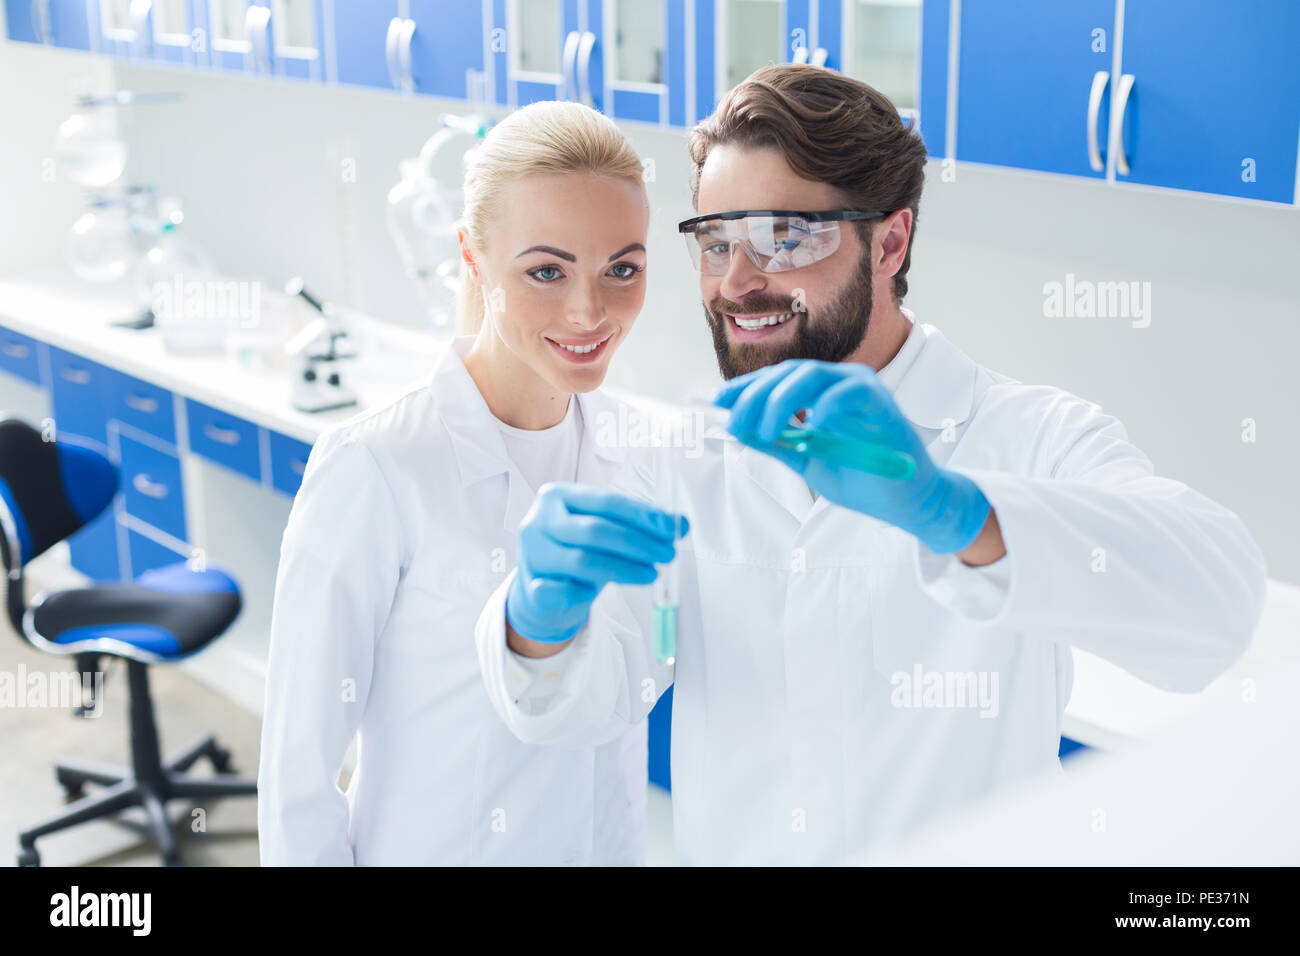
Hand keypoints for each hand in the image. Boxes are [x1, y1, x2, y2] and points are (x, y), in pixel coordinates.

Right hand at [506, 482, 689, 642]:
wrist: (542, 592)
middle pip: (595, 530)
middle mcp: (539, 521)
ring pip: (583, 561)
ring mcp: (531, 554)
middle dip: (638, 543)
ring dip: (624, 569)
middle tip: (667, 555)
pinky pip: (562, 591)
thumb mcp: (606, 533)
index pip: (607, 501)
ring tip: (651, 574)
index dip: (642, 515)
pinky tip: (594, 593)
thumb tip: (680, 524)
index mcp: (557, 496)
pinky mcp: (530, 587)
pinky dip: (582, 592)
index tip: (672, 529)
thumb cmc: (577, 553)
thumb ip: (639, 525)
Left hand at [713, 359, 989, 554]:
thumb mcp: (808, 461)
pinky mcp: (882, 404)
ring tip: (766, 432)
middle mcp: (840, 383)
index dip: (745, 388)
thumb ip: (778, 444)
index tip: (718, 403)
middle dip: (755, 396)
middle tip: (735, 424)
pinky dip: (826, 406)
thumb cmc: (862, 479)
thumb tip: (739, 430)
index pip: (777, 379)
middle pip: (788, 374)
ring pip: (812, 376)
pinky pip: (849, 392)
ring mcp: (862, 390)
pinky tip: (810, 426)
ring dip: (781, 402)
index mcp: (822, 393)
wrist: (906, 502)